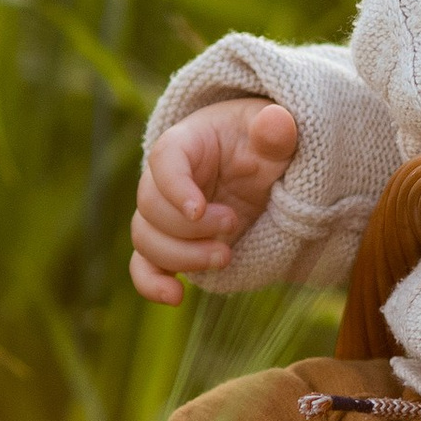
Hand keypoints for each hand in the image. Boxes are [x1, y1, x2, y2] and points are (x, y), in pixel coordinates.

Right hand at [130, 100, 299, 304]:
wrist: (262, 167)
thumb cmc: (263, 142)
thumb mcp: (276, 132)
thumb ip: (276, 130)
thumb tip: (275, 123)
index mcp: (186, 143)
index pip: (163, 160)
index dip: (175, 188)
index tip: (199, 210)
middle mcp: (165, 180)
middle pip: (150, 206)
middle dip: (190, 227)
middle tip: (233, 224)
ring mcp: (166, 215)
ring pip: (146, 239)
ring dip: (182, 256)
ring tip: (226, 256)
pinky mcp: (173, 244)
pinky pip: (144, 266)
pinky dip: (151, 284)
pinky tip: (176, 297)